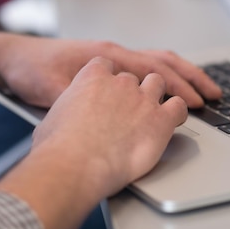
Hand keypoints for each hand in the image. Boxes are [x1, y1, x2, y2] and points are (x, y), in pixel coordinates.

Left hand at [0, 35, 221, 108]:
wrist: (13, 57)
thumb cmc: (31, 70)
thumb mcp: (50, 89)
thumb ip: (77, 100)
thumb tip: (100, 115)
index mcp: (107, 56)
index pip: (154, 68)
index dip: (179, 87)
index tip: (198, 104)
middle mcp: (114, 53)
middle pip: (164, 60)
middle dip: (193, 77)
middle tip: (216, 94)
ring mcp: (112, 58)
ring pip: (156, 61)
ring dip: (183, 74)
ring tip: (203, 90)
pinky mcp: (106, 67)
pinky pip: (144, 67)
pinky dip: (164, 76)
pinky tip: (170, 89)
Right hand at [0, 56, 188, 228]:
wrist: (76, 163)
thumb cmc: (59, 147)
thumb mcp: (50, 120)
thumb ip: (64, 113)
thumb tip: (61, 125)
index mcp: (91, 76)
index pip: (106, 64)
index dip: (109, 78)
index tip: (109, 89)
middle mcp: (120, 82)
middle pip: (135, 76)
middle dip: (134, 90)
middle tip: (131, 107)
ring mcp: (143, 98)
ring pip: (159, 83)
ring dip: (157, 95)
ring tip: (154, 111)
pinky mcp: (161, 119)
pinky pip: (179, 106)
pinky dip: (179, 112)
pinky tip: (174, 121)